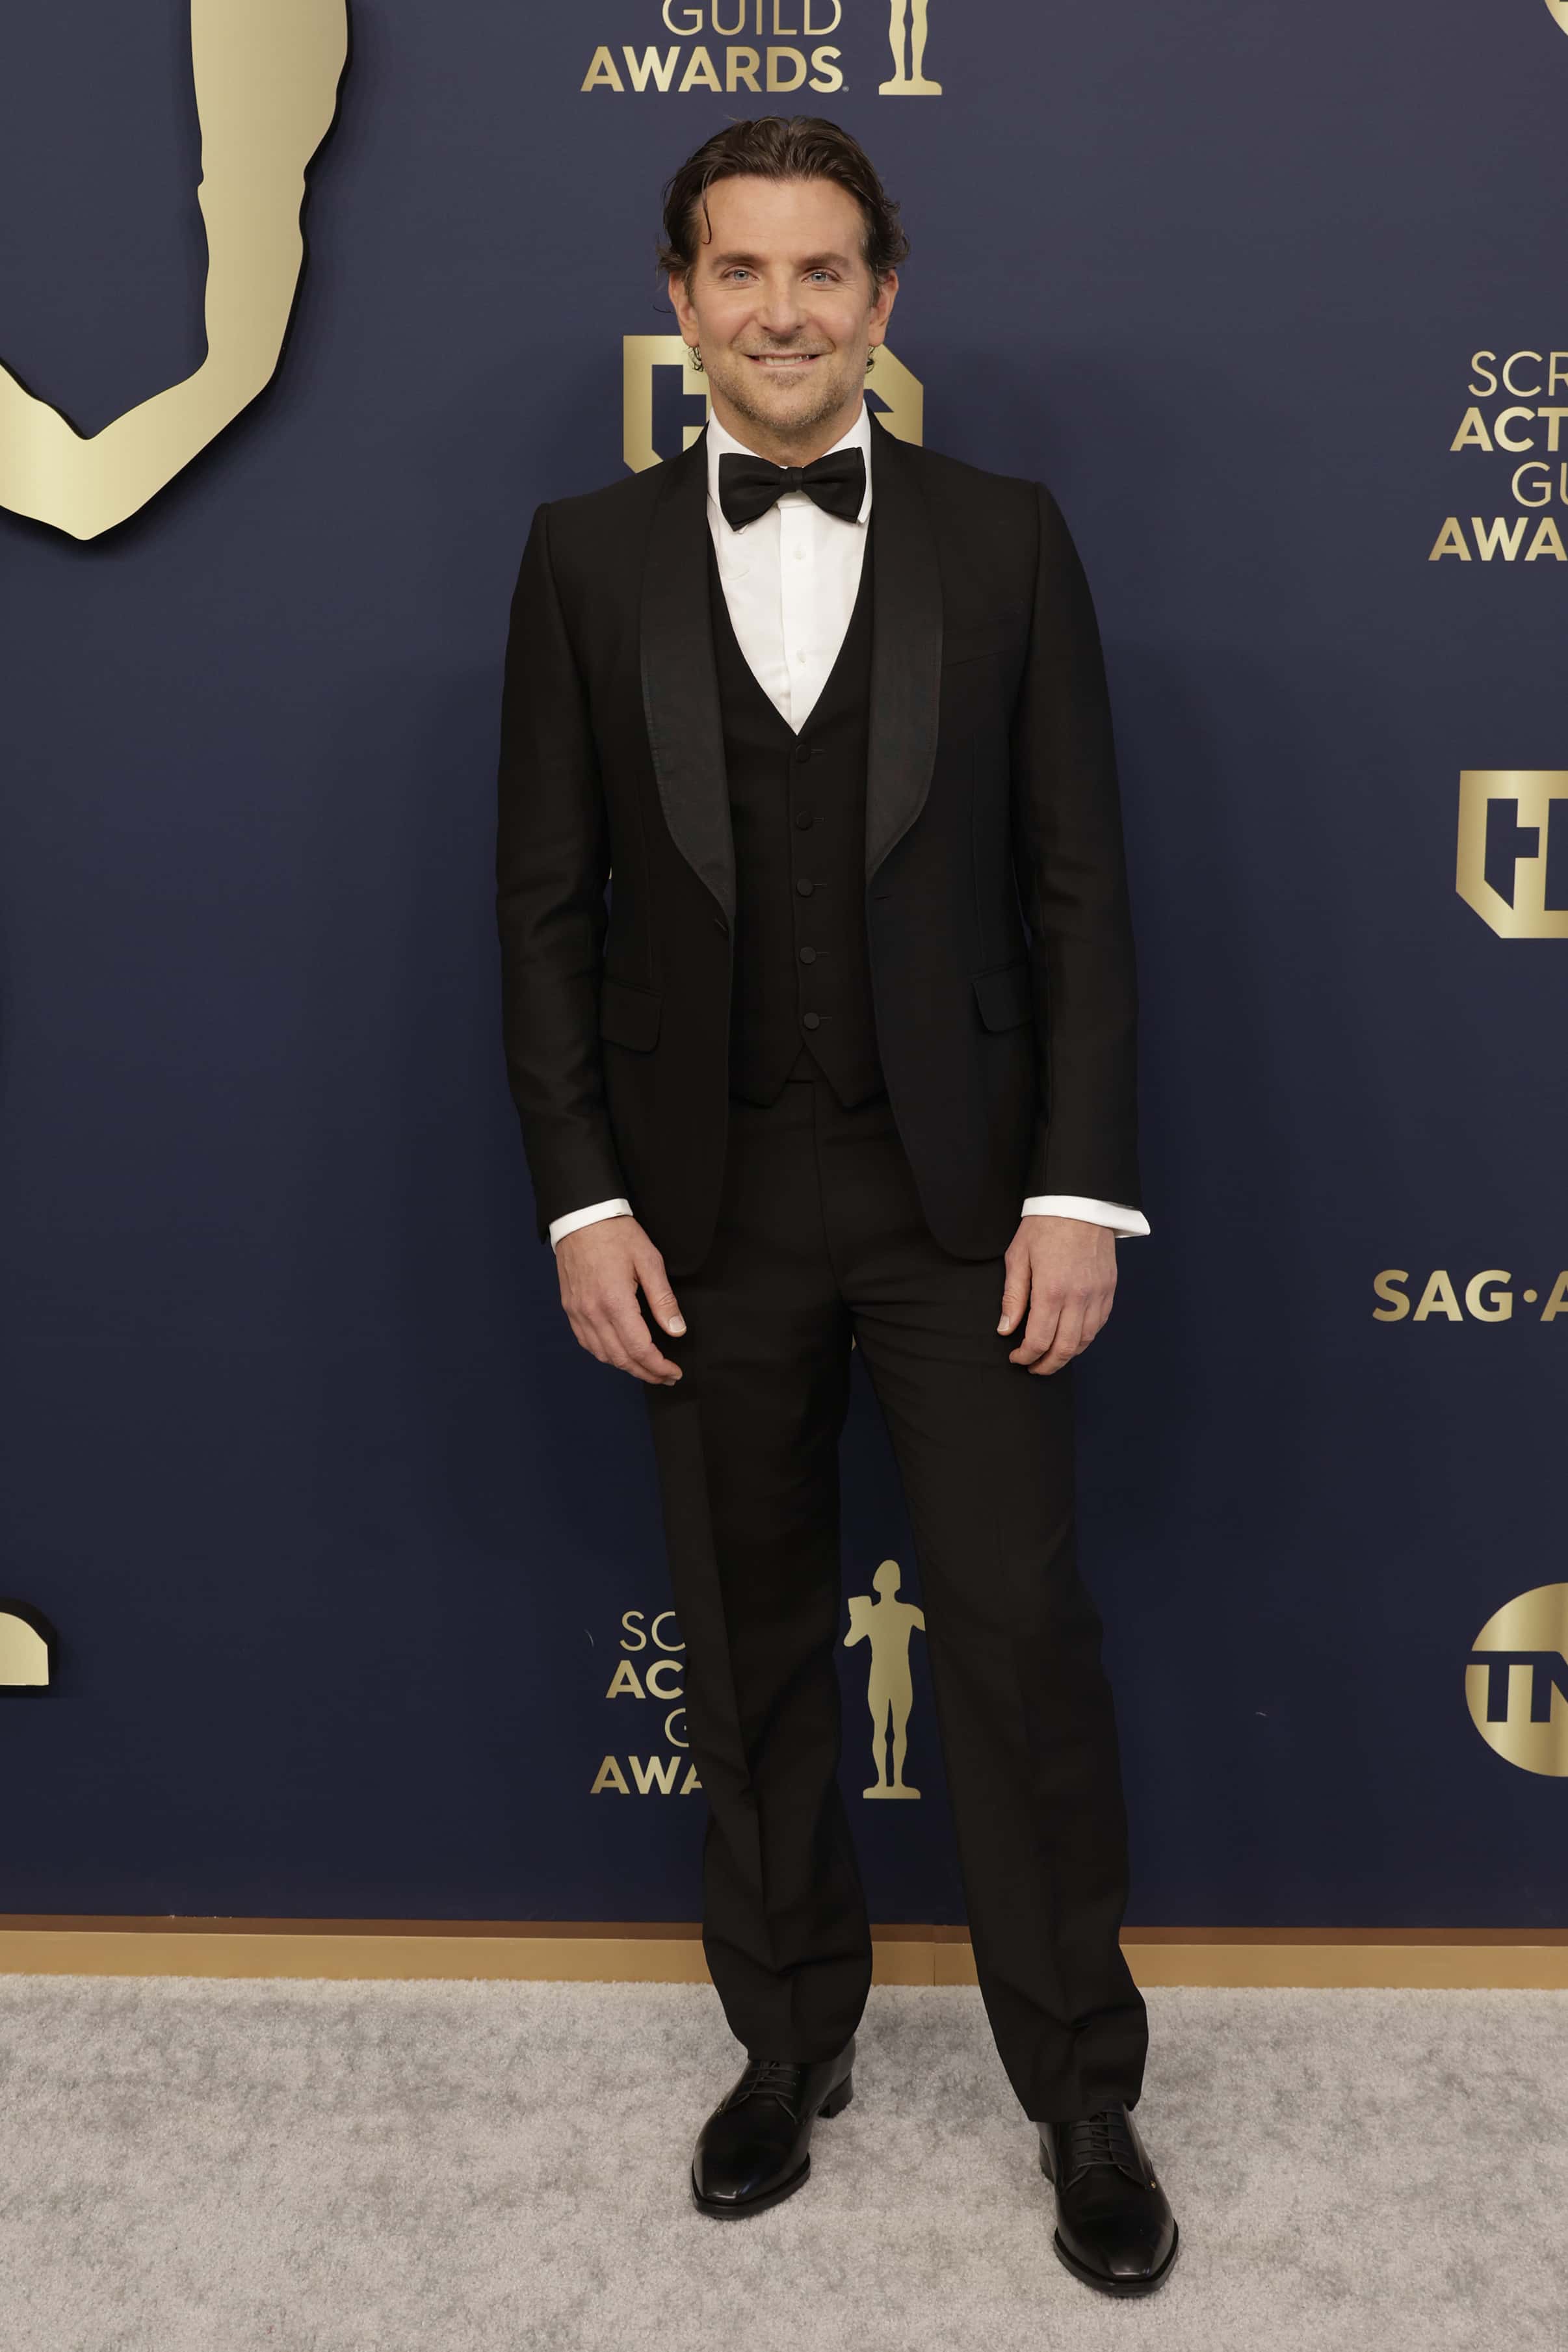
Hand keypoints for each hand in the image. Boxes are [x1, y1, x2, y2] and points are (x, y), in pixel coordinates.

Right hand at [555, 1216, 685, 1384]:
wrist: (581, 1217)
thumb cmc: (616, 1234)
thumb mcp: (649, 1260)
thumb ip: (663, 1299)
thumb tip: (677, 1330)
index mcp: (615, 1301)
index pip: (639, 1349)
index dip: (659, 1367)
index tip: (674, 1372)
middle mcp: (592, 1312)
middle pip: (621, 1358)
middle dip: (646, 1372)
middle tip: (666, 1376)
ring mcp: (577, 1312)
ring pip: (602, 1354)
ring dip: (626, 1367)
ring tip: (647, 1368)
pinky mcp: (570, 1308)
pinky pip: (586, 1342)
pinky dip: (605, 1354)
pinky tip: (619, 1353)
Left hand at [997, 1216, 1116, 1374]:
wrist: (1079, 1202)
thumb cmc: (1044, 1226)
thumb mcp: (1018, 1257)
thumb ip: (1013, 1296)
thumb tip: (1005, 1329)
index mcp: (1051, 1290)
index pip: (1039, 1340)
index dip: (1026, 1356)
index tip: (1016, 1357)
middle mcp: (1078, 1297)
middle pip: (1065, 1348)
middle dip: (1047, 1365)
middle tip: (1033, 1368)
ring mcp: (1097, 1294)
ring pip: (1085, 1340)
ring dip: (1067, 1355)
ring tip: (1050, 1357)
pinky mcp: (1109, 1289)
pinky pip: (1099, 1324)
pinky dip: (1084, 1338)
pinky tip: (1071, 1338)